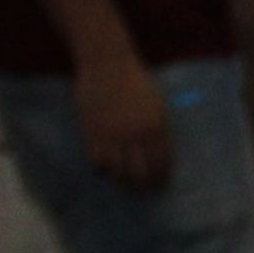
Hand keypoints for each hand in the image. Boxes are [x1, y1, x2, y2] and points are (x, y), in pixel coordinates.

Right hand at [75, 47, 175, 194]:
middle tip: (141, 189)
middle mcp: (135, 134)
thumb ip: (158, 130)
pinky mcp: (92, 131)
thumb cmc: (135, 81)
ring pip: (117, 170)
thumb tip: (160, 156)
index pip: (161, 164)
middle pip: (140, 173)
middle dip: (142, 185)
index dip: (161, 178)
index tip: (160, 184)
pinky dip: (101, 167)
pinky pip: (97, 160)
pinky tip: (104, 166)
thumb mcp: (156, 105)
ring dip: (121, 179)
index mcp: (156, 127)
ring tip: (122, 181)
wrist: (107, 63)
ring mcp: (113, 134)